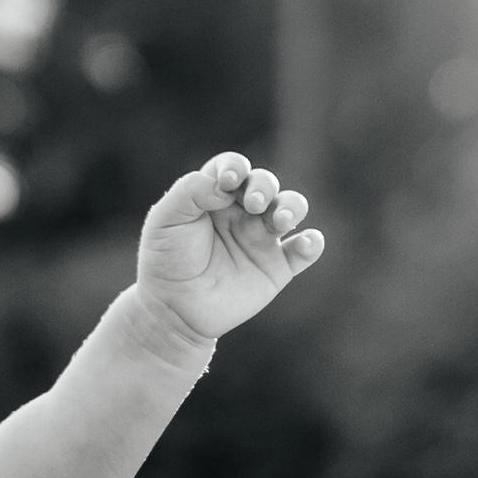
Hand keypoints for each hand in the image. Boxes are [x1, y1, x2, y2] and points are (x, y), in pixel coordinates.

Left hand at [135, 153, 323, 345]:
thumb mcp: (165, 220)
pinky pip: (304, 251)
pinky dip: (312, 243)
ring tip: (281, 220)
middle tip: (253, 204)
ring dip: (292, 206)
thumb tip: (227, 185)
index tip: (229, 181)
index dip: (236, 167)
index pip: (234, 168)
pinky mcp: (277, 268)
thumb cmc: (166, 260)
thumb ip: (191, 192)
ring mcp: (262, 239)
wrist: (173, 310)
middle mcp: (243, 212)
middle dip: (264, 186)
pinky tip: (306, 243)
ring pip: (291, 208)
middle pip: (266, 183)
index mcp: (216, 195)